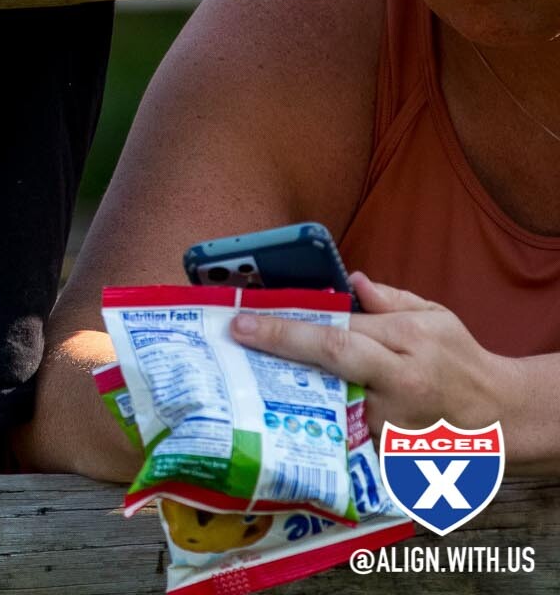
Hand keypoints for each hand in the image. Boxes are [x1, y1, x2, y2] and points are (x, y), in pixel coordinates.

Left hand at [228, 272, 520, 436]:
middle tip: (236, 338)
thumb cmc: (458, 360)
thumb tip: (349, 282)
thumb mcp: (435, 318)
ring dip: (285, 388)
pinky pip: (341, 433)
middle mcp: (397, 385)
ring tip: (242, 376)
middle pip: (330, 364)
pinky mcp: (387, 452)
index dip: (287, 327)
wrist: (498, 416)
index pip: (338, 332)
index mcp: (407, 344)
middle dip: (279, 348)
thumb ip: (390, 299)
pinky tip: (277, 414)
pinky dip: (311, 422)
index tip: (244, 321)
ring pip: (328, 402)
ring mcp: (390, 423)